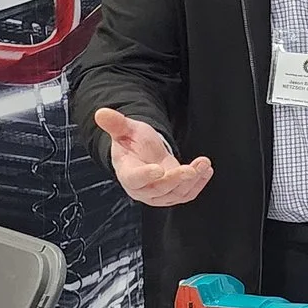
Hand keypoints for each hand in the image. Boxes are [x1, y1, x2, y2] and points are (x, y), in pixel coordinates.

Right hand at [94, 108, 212, 206]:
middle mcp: (142, 189)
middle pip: (159, 189)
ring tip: (204, 164)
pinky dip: (198, 184)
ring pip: (176, 193)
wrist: (143, 154)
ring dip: (192, 180)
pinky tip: (206, 170)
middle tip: (191, 169)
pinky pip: (186, 194)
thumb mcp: (125, 130)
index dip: (145, 175)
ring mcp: (158, 195)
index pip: (134, 178)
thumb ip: (115, 123)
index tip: (158, 169)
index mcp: (127, 173)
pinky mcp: (172, 195)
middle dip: (177, 179)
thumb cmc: (132, 143)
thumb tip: (101, 112)